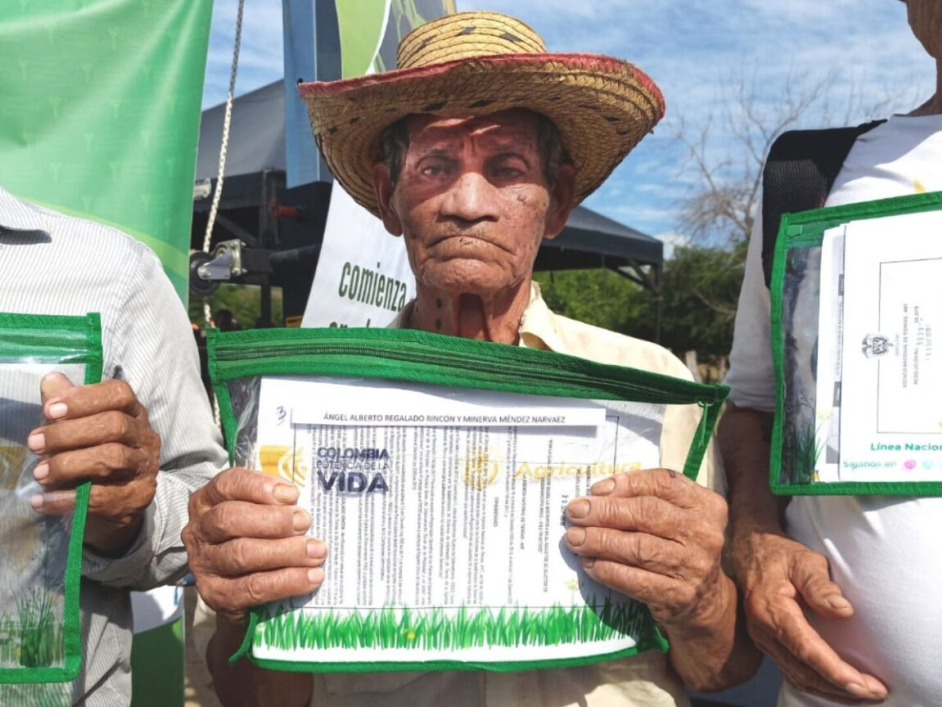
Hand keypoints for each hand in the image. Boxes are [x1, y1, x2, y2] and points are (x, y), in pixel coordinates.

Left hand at [27, 372, 159, 555]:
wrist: (110, 506)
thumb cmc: (91, 457)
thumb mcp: (77, 429)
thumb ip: (65, 407)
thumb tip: (51, 380)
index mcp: (133, 413)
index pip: (120, 394)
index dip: (85, 399)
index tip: (50, 410)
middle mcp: (145, 437)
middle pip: (115, 425)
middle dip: (69, 433)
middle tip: (35, 444)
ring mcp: (145, 468)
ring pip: (112, 458)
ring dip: (69, 464)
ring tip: (39, 473)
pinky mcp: (138, 497)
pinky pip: (102, 497)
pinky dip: (67, 499)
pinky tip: (42, 500)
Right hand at [182, 467, 325, 624]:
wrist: (236, 591)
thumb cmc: (253, 539)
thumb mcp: (258, 514)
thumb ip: (275, 505)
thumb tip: (305, 507)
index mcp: (207, 502)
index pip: (227, 484)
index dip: (259, 486)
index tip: (292, 494)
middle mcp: (200, 531)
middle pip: (231, 518)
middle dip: (274, 520)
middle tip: (305, 522)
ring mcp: (204, 565)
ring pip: (242, 554)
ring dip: (286, 551)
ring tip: (316, 551)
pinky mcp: (216, 595)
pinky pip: (253, 587)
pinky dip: (287, 581)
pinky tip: (312, 576)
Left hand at [563, 469, 727, 630]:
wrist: (703, 600)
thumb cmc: (678, 546)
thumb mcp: (675, 516)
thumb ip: (646, 499)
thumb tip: (598, 494)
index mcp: (706, 505)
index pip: (663, 483)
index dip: (626, 483)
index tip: (596, 490)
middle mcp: (704, 534)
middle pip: (647, 514)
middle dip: (605, 511)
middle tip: (575, 512)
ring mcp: (694, 566)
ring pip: (638, 547)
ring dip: (599, 541)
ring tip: (574, 538)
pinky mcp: (677, 595)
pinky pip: (633, 580)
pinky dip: (606, 570)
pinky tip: (589, 563)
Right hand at [732, 530, 887, 703]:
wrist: (750, 552)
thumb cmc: (780, 554)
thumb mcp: (803, 560)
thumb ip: (820, 585)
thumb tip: (844, 611)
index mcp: (771, 609)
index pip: (805, 648)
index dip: (835, 671)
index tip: (864, 685)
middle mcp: (763, 631)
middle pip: (802, 671)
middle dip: (840, 688)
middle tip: (876, 692)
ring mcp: (763, 640)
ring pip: (797, 677)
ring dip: (831, 691)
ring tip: (863, 693)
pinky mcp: (768, 643)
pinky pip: (793, 672)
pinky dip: (818, 684)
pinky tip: (839, 686)